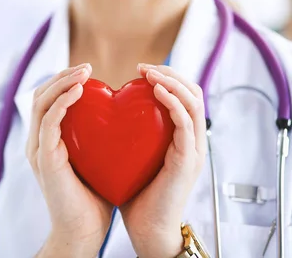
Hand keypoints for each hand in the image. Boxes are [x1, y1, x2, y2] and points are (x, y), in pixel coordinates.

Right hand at [27, 63, 113, 256]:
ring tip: (84, 72)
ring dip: (61, 82)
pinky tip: (80, 91)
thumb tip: (123, 119)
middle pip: (40, 95)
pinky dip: (62, 102)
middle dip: (61, 76)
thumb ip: (100, 138)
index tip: (88, 72)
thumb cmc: (95, 198)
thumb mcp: (98, 159)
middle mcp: (38, 142)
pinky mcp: (44, 158)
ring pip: (41, 103)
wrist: (83, 231)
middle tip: (86, 67)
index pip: (48, 100)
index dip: (64, 81)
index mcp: (48, 141)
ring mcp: (38, 150)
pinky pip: (49, 122)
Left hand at [119, 64, 206, 257]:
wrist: (146, 229)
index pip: (182, 95)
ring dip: (172, 81)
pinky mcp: (188, 160)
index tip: (138, 69)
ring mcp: (193, 149)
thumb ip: (127, 135)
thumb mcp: (131, 156)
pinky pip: (186, 123)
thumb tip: (103, 114)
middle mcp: (191, 140)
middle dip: (169, 72)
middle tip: (143, 66)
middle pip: (192, 91)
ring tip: (149, 73)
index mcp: (178, 138)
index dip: (165, 77)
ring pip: (194, 102)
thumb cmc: (135, 195)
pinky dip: (173, 103)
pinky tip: (156, 91)